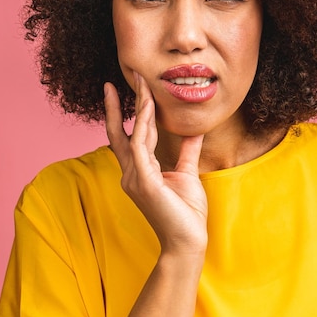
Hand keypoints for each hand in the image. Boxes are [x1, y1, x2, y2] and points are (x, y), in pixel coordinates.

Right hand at [104, 73, 207, 255]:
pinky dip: (143, 124)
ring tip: (140, 82)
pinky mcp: (144, 182)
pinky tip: (148, 105)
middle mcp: (131, 173)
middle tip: (127, 75)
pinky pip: (141, 146)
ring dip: (137, 106)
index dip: (127, 111)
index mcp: (140, 171)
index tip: (126, 88)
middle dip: (123, 102)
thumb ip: (187, 151)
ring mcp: (134, 178)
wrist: (188, 241)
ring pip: (133, 133)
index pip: (129, 135)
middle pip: (122, 131)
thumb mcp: (188, 174)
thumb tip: (194, 131)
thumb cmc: (186, 213)